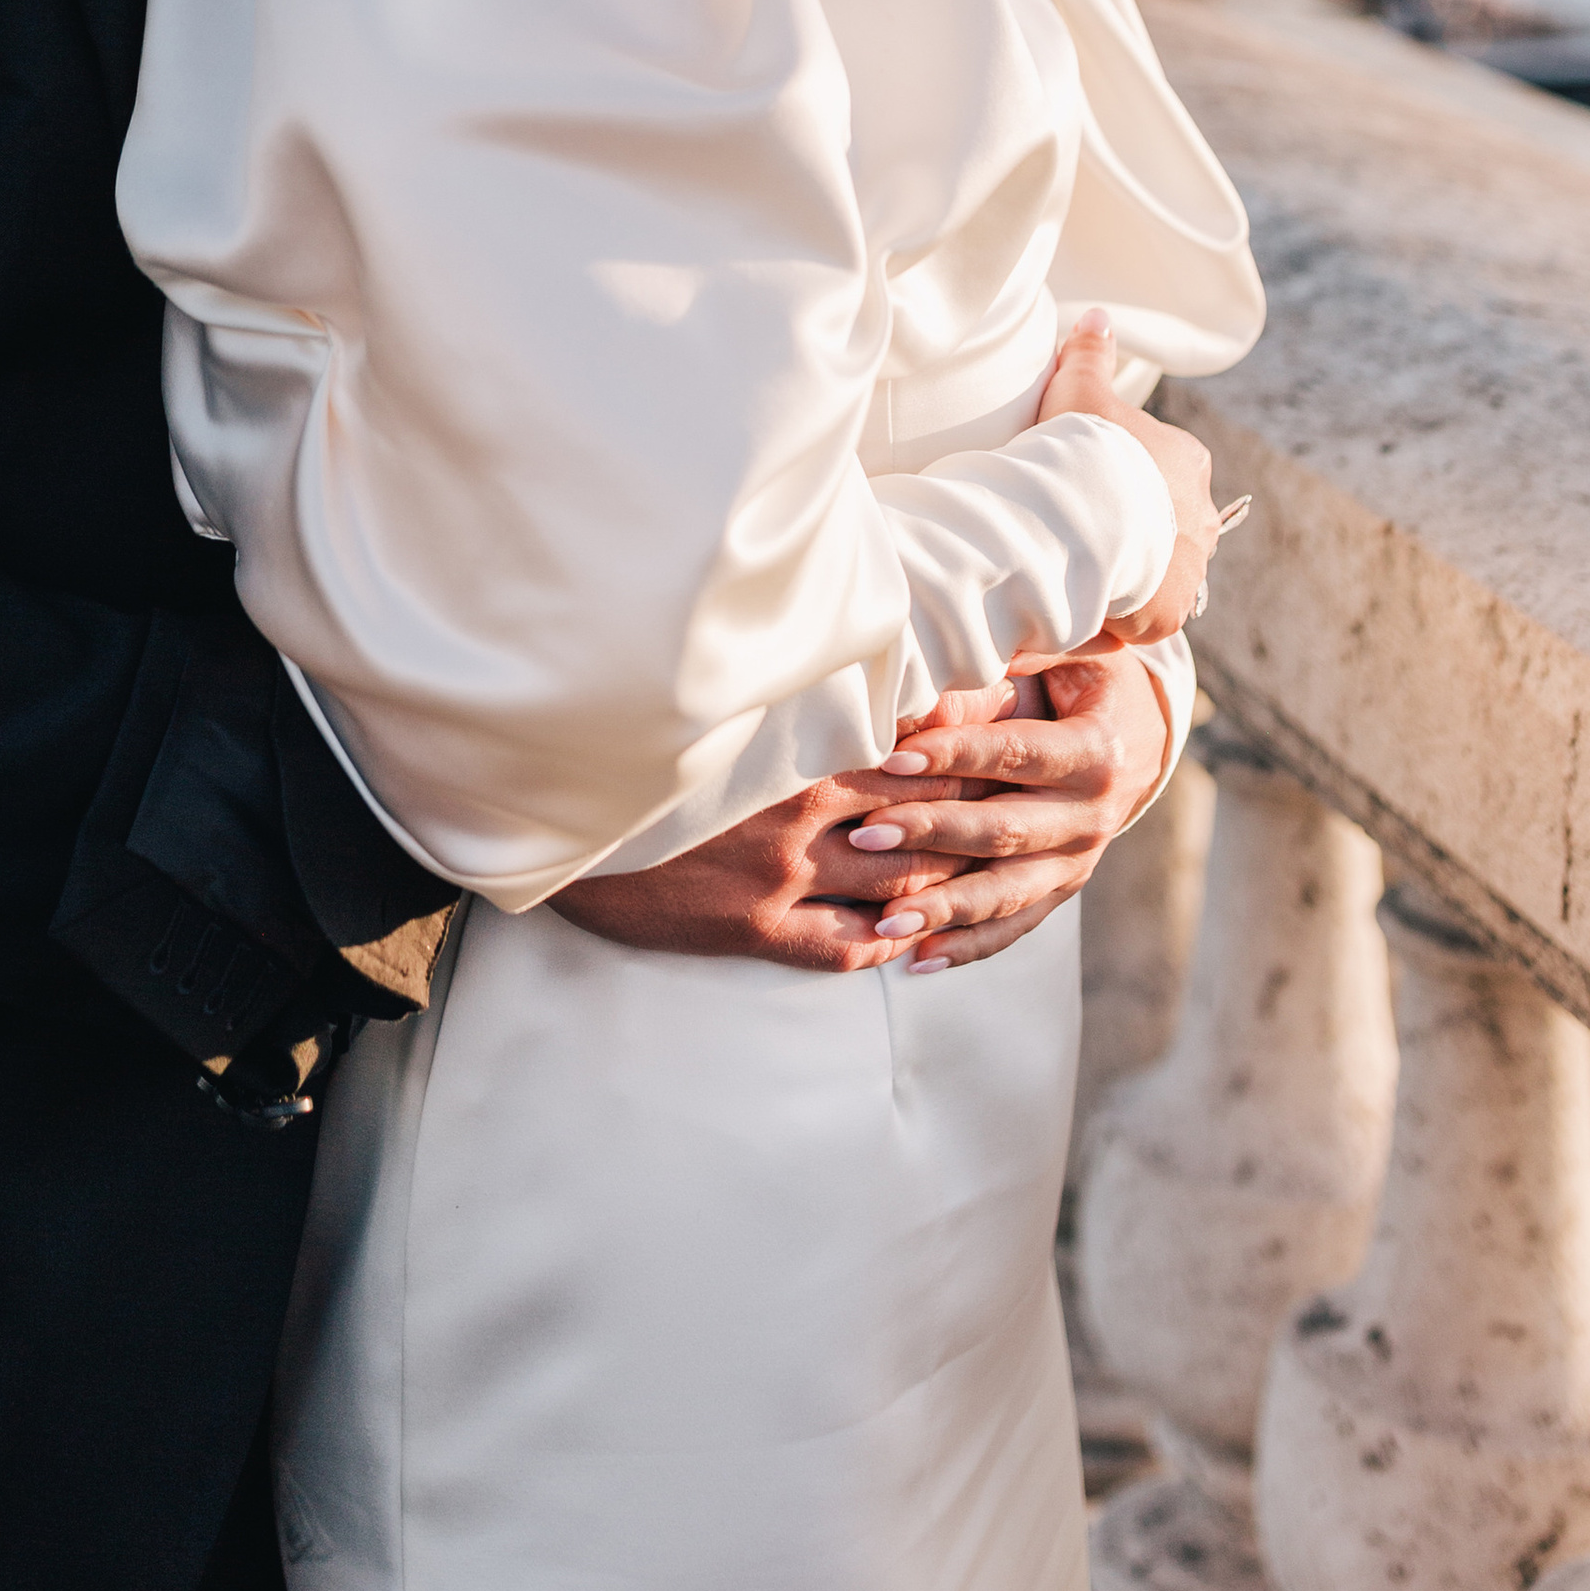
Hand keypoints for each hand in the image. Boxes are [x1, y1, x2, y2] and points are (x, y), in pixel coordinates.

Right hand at [551, 691, 1033, 972]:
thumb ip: (774, 681)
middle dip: (977, 800)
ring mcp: (778, 872)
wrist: (554, 812)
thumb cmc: (625, 742)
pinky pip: (837, 946)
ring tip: (992, 866)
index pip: (904, 730)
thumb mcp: (705, 698)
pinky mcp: (750, 927)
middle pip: (919, 807)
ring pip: (894, 878)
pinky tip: (908, 938)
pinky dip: (880, 942)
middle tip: (1035, 789)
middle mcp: (795, 805)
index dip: (966, 723)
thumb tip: (832, 644)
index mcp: (789, 741)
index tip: (1017, 702)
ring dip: (945, 874)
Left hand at [834, 656, 1176, 970]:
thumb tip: (935, 670)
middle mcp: (1093, 816)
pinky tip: (916, 959)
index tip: (893, 756)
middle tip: (865, 835)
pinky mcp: (1062, 889)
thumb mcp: (1067, 655)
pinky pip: (1014, 926)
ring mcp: (1079, 862)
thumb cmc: (1088, 677)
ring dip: (944, 909)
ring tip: (884, 923)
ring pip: (1007, 894)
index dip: (956, 754)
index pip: (1016, 753)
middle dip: (932, 834)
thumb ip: (1011, 663)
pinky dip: (967, 946)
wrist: (1145, 733)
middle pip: (1005, 830)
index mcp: (1097, 750)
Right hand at [1031, 311, 1221, 647]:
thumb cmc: (1088, 444)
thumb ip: (1091, 352)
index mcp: (1185, 461)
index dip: (1125, 480)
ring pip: (1162, 570)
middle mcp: (1200, 514)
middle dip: (1136, 531)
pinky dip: (1125, 612)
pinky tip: (1092, 604)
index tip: (1092, 487)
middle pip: (1166, 524)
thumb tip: (1099, 316)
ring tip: (1087, 573)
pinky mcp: (1174, 611)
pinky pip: (1148, 614)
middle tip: (1087, 534)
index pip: (1159, 472)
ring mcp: (1192, 565)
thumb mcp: (1081, 389)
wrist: (1094, 506)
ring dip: (1133, 573)